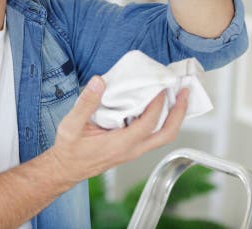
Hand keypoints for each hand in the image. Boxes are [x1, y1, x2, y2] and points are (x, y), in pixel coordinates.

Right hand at [47, 75, 188, 185]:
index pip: (148, 124)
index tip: (160, 86)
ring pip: (163, 136)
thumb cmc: (69, 150)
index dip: (158, 104)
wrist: (67, 169)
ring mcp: (133, 150)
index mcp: (120, 144)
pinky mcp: (131, 148)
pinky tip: (157, 106)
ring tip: (177, 96)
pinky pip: (154, 135)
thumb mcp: (71, 125)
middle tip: (185, 92)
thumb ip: (86, 103)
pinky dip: (161, 120)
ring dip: (173, 116)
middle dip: (180, 112)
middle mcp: (132, 150)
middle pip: (167, 134)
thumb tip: (99, 82)